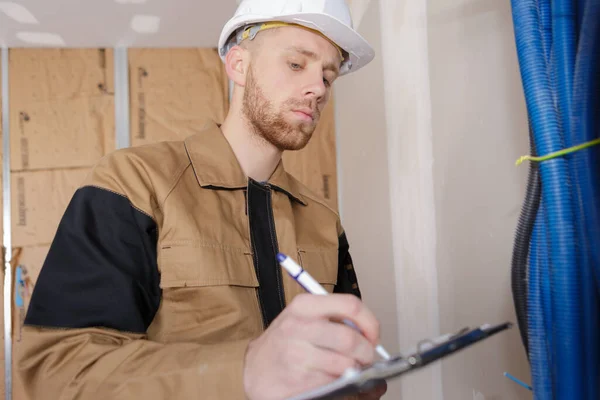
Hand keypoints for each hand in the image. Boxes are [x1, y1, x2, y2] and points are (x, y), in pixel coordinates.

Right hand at [243, 293, 381, 399]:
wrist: (255, 369)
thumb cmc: (284, 343)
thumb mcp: (303, 318)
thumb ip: (334, 319)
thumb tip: (370, 334)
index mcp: (304, 306)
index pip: (350, 305)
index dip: (369, 322)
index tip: (373, 335)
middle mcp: (298, 327)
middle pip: (350, 339)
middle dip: (366, 353)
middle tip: (366, 358)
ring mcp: (296, 354)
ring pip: (345, 365)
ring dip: (354, 371)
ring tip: (349, 370)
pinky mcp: (298, 380)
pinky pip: (333, 384)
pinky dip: (340, 385)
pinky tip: (332, 380)